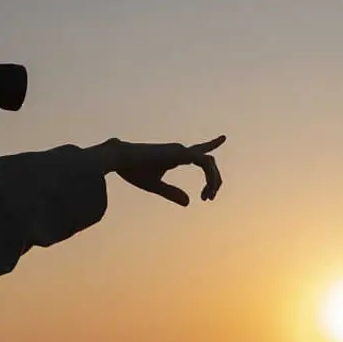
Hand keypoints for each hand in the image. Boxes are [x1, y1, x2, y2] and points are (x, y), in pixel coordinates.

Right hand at [95, 135, 225, 205]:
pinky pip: (205, 163)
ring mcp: (180, 150)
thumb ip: (171, 193)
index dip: (211, 144)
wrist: (119, 158)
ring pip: (209, 162)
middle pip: (208, 161)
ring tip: (208, 197)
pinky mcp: (180, 152)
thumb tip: (189, 203)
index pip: (199, 151)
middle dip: (215, 179)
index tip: (223, 138)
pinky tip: (207, 191)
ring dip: (214, 180)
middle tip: (209, 197)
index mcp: (175, 156)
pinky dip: (210, 177)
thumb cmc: (132, 170)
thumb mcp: (155, 186)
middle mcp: (180, 150)